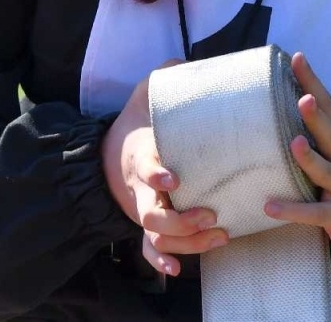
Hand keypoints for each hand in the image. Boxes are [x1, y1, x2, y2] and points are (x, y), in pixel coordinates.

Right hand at [100, 61, 228, 275]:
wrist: (111, 152)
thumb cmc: (139, 123)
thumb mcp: (147, 95)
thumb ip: (168, 76)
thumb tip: (189, 60)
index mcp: (141, 157)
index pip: (145, 168)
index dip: (157, 175)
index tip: (174, 177)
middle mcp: (141, 189)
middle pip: (151, 214)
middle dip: (181, 219)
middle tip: (210, 213)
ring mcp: (144, 209)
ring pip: (157, 236)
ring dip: (187, 242)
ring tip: (219, 235)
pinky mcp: (148, 224)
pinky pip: (149, 250)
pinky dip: (161, 261)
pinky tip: (178, 270)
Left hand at [263, 51, 330, 271]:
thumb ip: (318, 141)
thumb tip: (283, 115)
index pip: (328, 108)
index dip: (313, 83)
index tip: (297, 57)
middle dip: (317, 115)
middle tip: (302, 96)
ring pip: (327, 172)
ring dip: (310, 158)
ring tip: (293, 143)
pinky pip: (315, 214)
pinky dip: (293, 210)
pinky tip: (270, 206)